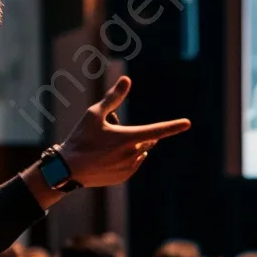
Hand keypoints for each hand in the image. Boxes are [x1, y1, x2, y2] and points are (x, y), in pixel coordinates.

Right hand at [58, 77, 189, 187]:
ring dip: (130, 146)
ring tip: (105, 148)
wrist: (68, 169)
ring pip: (139, 151)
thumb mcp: (94, 114)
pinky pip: (133, 163)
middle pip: (145, 139)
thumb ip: (114, 97)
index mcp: (128, 138)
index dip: (173, 126)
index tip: (187, 123)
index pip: (157, 131)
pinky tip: (106, 158)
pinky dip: (126, 158)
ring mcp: (129, 168)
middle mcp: (133, 154)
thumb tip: (127, 80)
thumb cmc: (81, 138)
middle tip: (109, 134)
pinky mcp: (124, 177)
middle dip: (133, 134)